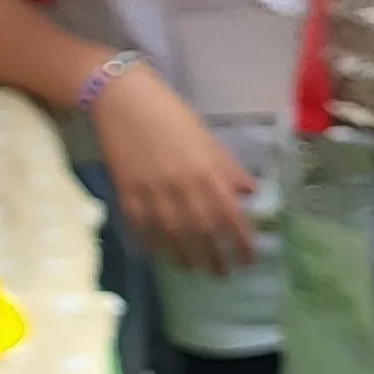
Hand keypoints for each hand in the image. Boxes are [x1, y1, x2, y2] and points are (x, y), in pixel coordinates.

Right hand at [88, 65, 261, 273]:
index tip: (249, 258)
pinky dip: (150, 242)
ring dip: (184, 256)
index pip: (231, 216)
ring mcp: (153, 191)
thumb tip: (249, 194)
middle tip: (222, 272)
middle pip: (203, 232)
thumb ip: (228, 169)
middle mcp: (183, 187)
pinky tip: (158, 252)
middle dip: (215, 256)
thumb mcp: (208, 139)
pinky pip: (141, 225)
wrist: (124, 100)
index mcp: (208, 172)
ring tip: (192, 268)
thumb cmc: (171, 115)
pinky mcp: (127, 191)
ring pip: (172, 235)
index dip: (242, 241)